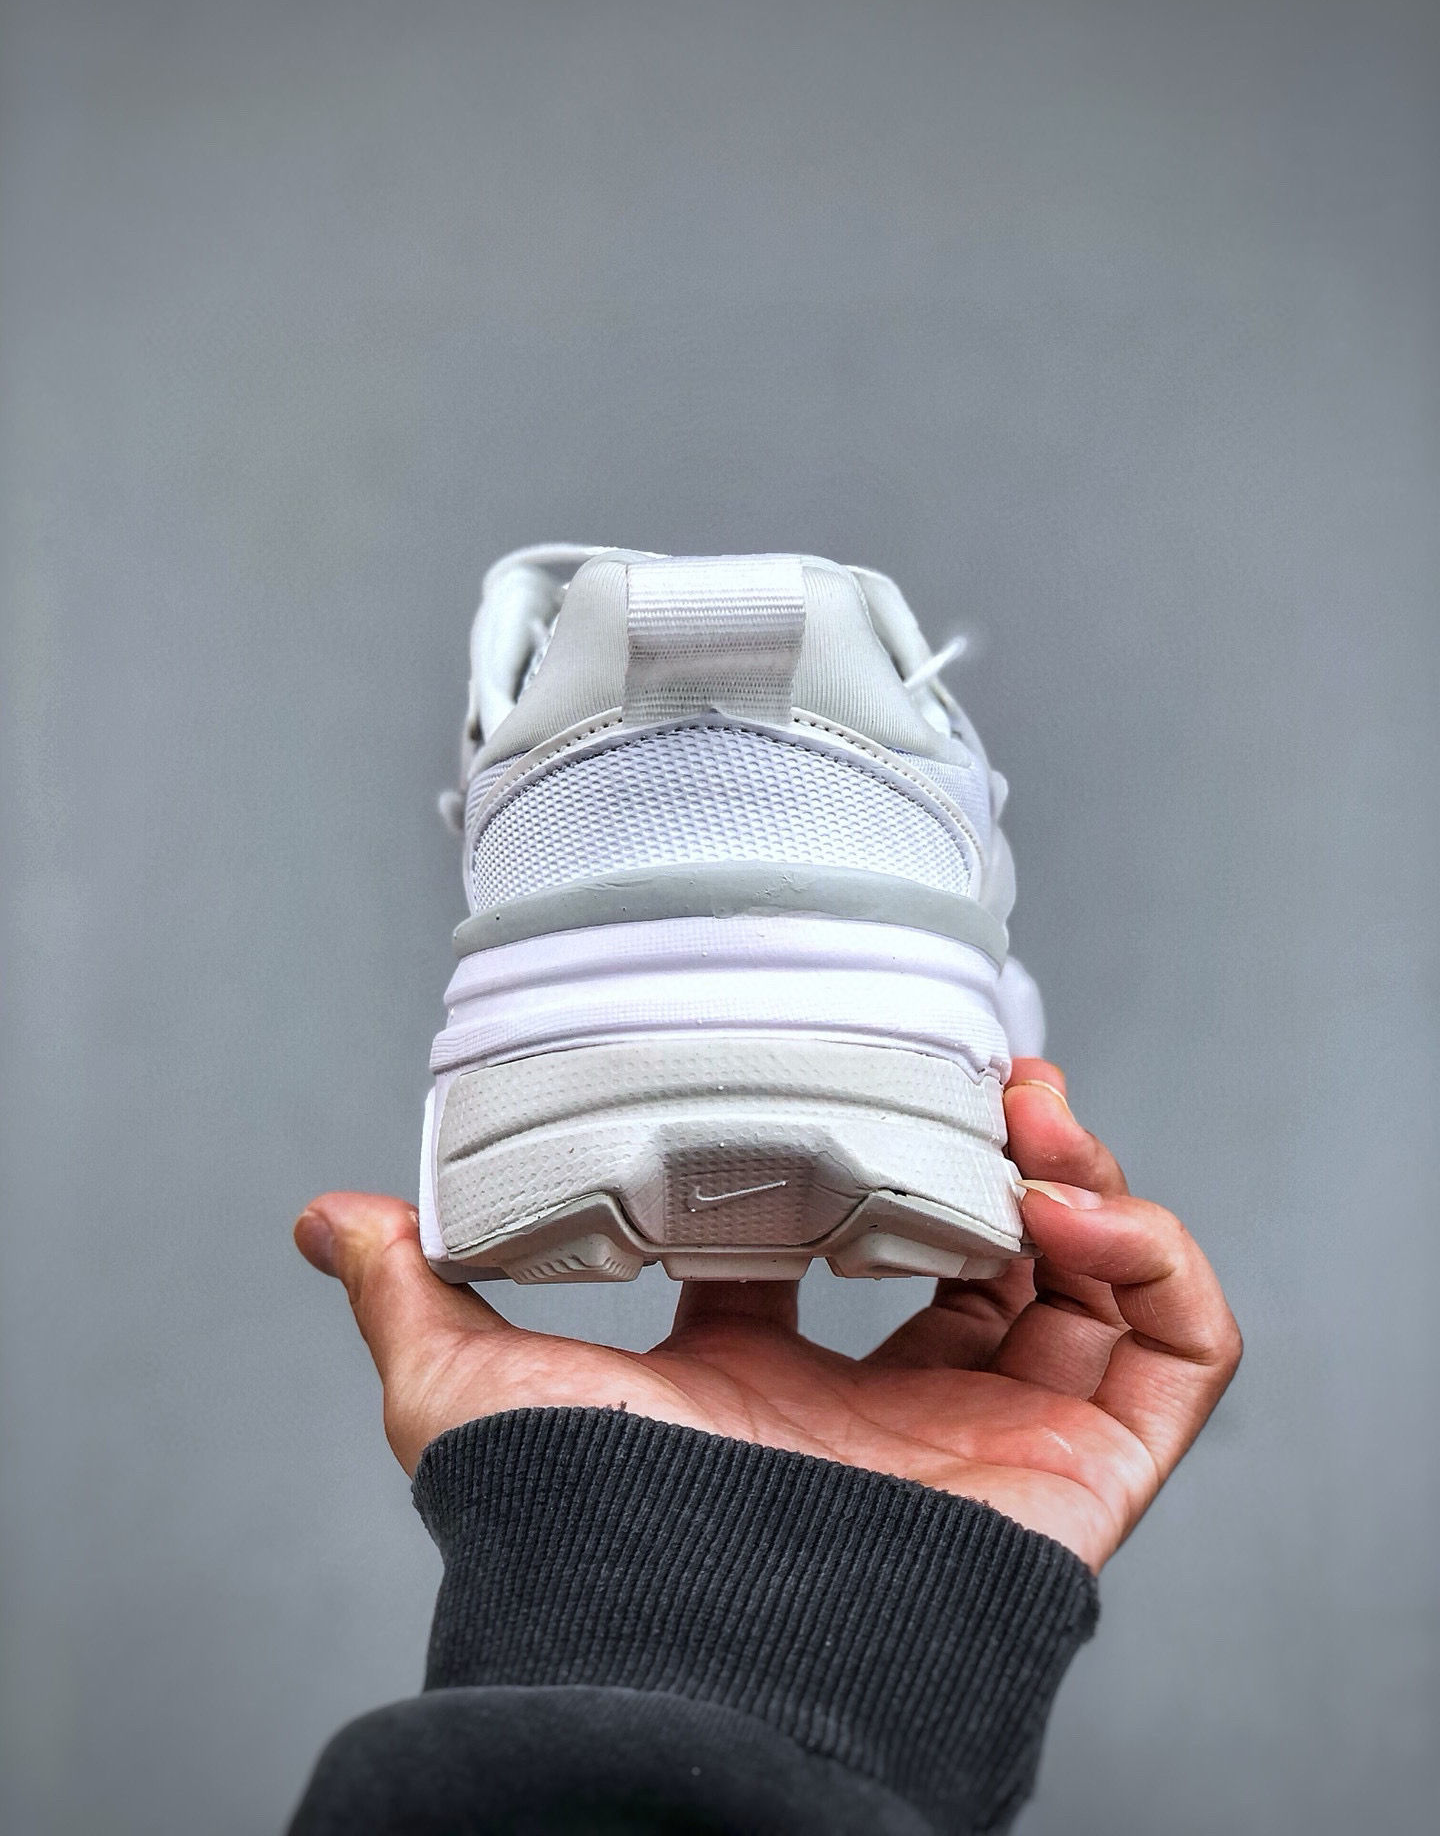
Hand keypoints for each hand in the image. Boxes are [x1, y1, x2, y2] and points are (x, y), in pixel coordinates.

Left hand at [295, 1060, 1239, 1570]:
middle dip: (1003, 1153)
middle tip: (994, 1078)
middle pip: (994, 1262)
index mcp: (777, 1393)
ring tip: (1041, 1123)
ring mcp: (996, 1446)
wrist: (681, 1654)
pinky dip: (1163, 1267)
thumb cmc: (584, 1538)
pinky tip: (1085, 1213)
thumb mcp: (475, 1384)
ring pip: (1097, 1297)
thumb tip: (328, 1216)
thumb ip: (417, 1291)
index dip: (875, 1157)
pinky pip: (1181, 1363)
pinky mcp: (1082, 1480)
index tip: (880, 1071)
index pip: (852, 1256)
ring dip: (1091, 1188)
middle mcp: (895, 1418)